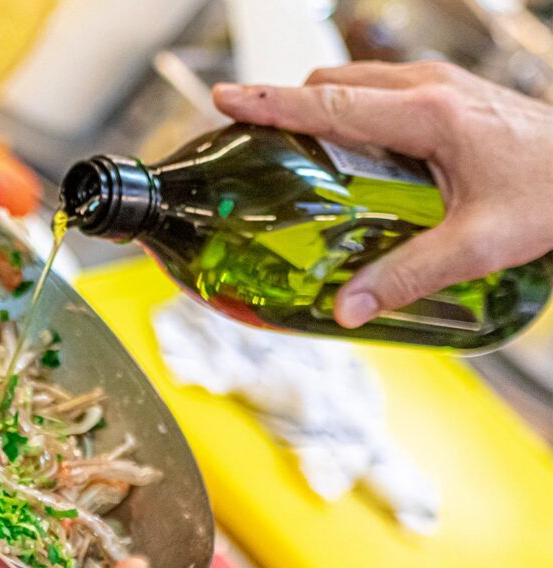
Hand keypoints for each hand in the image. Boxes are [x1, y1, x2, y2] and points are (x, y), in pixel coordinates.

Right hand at [211, 61, 552, 327]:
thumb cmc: (551, 193)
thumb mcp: (479, 244)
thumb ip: (408, 276)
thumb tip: (345, 307)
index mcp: (427, 115)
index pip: (329, 104)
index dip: (270, 103)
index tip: (225, 99)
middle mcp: (427, 87)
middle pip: (330, 84)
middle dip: (284, 104)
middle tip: (253, 140)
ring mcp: (436, 83)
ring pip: (351, 81)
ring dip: (315, 106)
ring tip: (292, 148)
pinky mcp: (444, 91)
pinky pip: (375, 89)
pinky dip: (345, 109)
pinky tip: (348, 151)